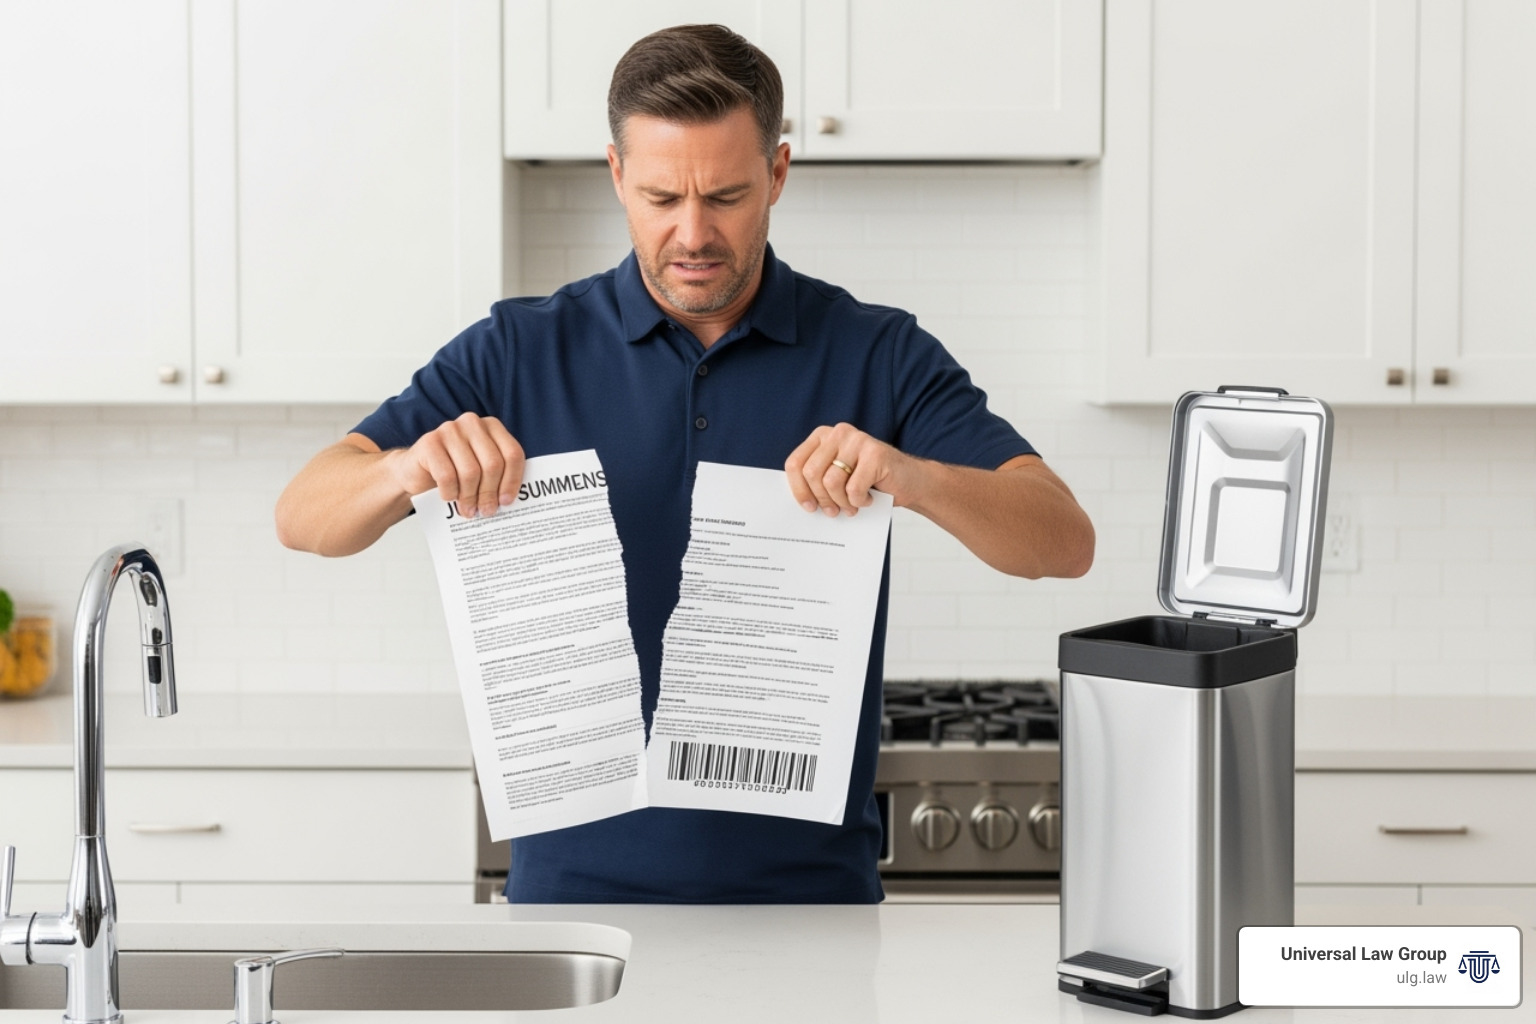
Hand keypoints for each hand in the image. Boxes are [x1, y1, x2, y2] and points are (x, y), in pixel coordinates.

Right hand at [386, 413, 523, 518]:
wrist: (415, 471)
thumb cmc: (453, 472)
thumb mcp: (481, 470)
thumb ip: (497, 476)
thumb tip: (509, 499)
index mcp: (491, 427)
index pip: (512, 453)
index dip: (512, 480)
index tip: (507, 501)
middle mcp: (472, 423)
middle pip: (493, 464)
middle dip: (490, 493)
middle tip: (487, 511)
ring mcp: (450, 430)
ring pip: (470, 472)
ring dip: (470, 497)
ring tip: (468, 510)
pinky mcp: (430, 442)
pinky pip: (447, 475)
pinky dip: (450, 492)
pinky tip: (449, 497)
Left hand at [784, 422, 913, 516]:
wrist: (909, 481)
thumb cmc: (870, 481)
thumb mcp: (836, 476)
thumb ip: (817, 480)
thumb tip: (800, 501)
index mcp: (822, 436)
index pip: (795, 463)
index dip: (799, 489)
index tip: (809, 507)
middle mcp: (838, 433)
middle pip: (811, 473)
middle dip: (822, 499)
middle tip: (833, 511)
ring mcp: (857, 440)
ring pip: (831, 482)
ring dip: (842, 502)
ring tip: (852, 506)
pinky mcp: (875, 453)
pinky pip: (854, 489)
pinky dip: (860, 501)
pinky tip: (869, 498)